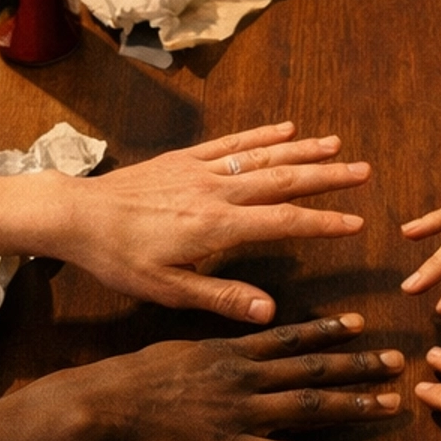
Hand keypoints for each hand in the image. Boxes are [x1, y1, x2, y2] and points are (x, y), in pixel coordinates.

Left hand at [54, 124, 369, 319]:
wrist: (76, 216)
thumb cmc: (119, 258)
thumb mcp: (168, 291)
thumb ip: (223, 298)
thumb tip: (270, 311)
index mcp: (216, 227)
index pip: (283, 222)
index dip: (323, 223)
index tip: (356, 223)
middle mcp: (215, 192)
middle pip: (283, 180)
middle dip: (327, 177)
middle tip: (364, 173)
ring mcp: (201, 171)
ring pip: (262, 157)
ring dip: (303, 151)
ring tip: (337, 147)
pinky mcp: (184, 160)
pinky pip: (231, 143)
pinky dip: (262, 136)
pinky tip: (285, 129)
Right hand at [69, 314, 403, 440]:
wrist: (100, 406)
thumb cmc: (125, 383)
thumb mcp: (171, 354)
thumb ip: (204, 356)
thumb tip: (216, 355)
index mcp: (228, 351)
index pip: (289, 336)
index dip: (328, 331)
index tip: (360, 324)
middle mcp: (244, 375)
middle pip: (313, 366)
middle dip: (359, 363)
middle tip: (399, 361)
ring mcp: (241, 411)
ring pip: (311, 404)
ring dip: (355, 404)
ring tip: (391, 405)